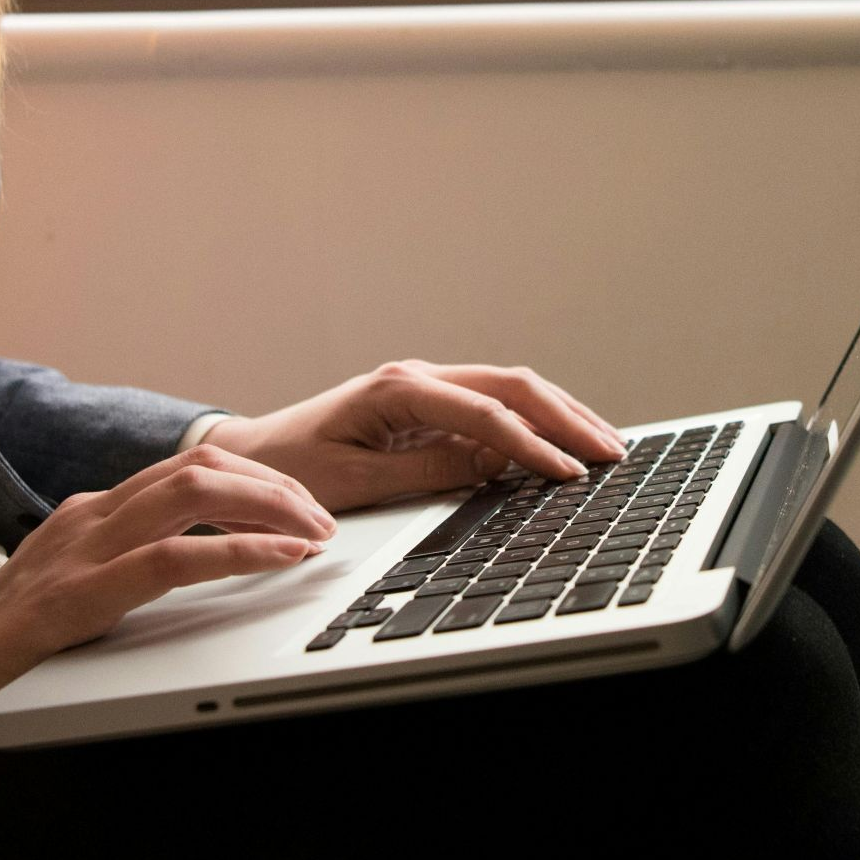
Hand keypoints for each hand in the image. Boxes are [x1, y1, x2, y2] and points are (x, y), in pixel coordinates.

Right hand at [0, 445, 335, 768]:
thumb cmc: (1, 653)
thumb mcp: (79, 592)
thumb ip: (129, 566)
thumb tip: (204, 558)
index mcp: (92, 514)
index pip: (190, 467)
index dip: (258, 480)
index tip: (304, 507)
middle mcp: (88, 517)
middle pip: (203, 465)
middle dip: (277, 485)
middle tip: (323, 519)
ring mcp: (79, 551)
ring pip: (194, 492)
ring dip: (270, 507)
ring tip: (313, 534)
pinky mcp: (75, 597)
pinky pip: (172, 558)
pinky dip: (238, 553)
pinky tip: (279, 561)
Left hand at [206, 360, 626, 512]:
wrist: (249, 456)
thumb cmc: (289, 468)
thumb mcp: (354, 482)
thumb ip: (425, 472)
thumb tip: (490, 466)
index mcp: (398, 389)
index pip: (485, 412)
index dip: (532, 444)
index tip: (567, 473)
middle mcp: (417, 378)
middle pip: (512, 385)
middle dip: (566, 417)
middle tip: (610, 452)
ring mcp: (426, 389)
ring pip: (510, 390)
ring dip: (560, 415)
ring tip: (603, 445)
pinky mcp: (429, 407)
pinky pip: (493, 408)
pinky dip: (535, 423)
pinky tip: (564, 444)